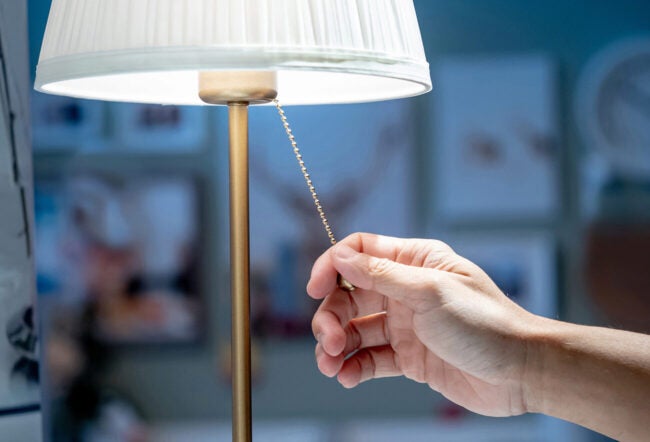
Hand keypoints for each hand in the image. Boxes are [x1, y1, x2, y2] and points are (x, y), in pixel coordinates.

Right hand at [307, 233, 538, 416]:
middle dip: (332, 316)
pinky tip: (346, 378)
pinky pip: (371, 359)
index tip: (314, 288)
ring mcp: (406, 325)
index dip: (332, 266)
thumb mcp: (429, 292)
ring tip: (331, 366)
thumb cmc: (485, 323)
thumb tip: (340, 256)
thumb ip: (381, 274)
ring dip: (336, 346)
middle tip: (328, 341)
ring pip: (355, 329)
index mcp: (414, 262)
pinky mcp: (409, 358)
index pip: (360, 252)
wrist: (521, 372)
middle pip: (350, 295)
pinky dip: (353, 368)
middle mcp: (405, 291)